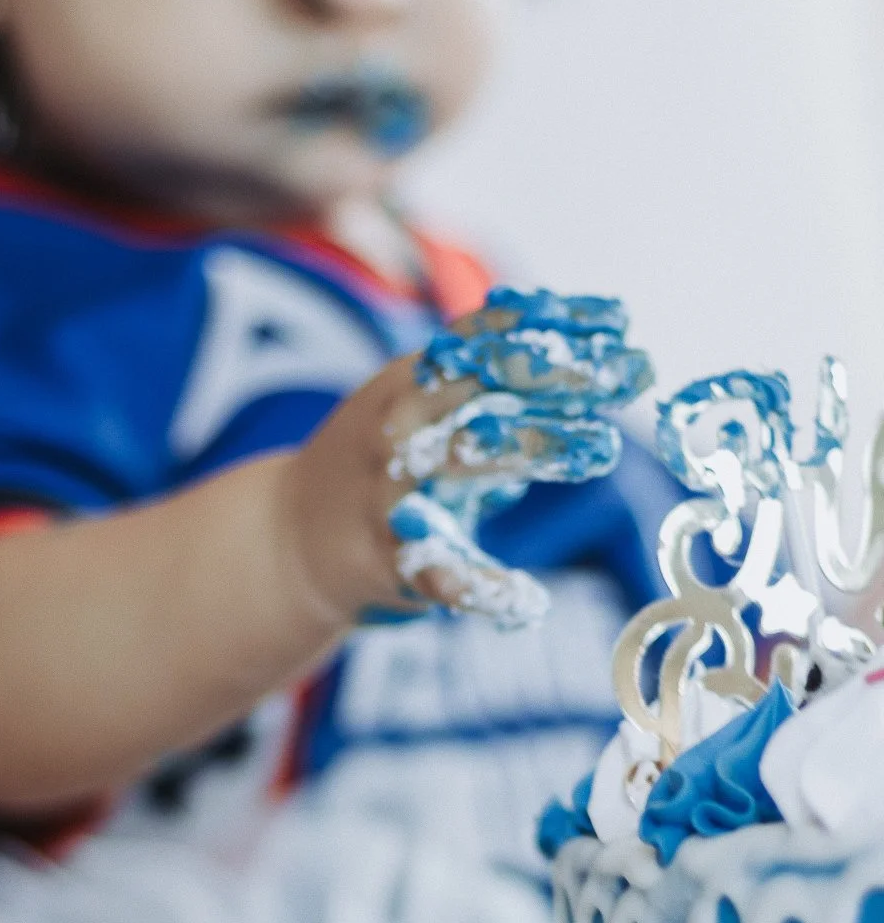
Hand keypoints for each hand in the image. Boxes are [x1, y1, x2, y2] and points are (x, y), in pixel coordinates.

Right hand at [280, 289, 652, 629]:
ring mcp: (389, 491)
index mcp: (410, 383)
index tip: (619, 321)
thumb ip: (498, 380)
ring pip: (464, 461)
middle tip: (632, 371)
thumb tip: (605, 347)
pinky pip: (439, 572)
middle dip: (558, 377)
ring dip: (535, 449)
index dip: (551, 326)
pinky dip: (484, 588)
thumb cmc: (385, 465)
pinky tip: (528, 601)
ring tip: (601, 449)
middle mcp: (398, 428)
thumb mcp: (427, 404)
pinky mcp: (387, 559)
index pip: (485, 339)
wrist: (290, 541)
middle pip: (482, 389)